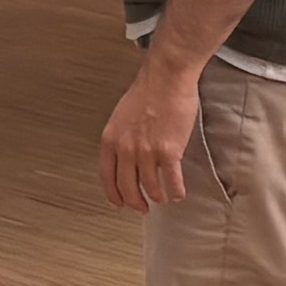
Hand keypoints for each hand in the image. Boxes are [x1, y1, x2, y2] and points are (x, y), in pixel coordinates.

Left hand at [101, 51, 205, 213]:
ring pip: (151, 188)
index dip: (113, 194)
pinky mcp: (169, 151)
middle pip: (127, 188)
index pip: (107, 177)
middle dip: (136, 202)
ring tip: (163, 197)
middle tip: (142, 207)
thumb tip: (127, 157)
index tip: (119, 203)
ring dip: (158, 197)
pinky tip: (178, 193)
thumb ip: (122, 138)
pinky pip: (172, 182)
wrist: (166, 77)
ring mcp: (147, 152)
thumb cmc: (148, 90)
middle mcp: (126, 149)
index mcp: (111, 139)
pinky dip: (176, 192)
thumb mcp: (122, 116)